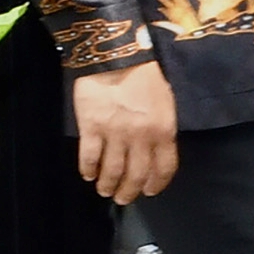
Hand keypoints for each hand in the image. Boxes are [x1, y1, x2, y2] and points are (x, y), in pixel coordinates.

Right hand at [70, 63, 180, 205]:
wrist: (116, 55)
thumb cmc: (145, 74)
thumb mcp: (166, 101)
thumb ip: (162, 127)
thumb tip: (157, 149)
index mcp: (164, 131)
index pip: (164, 167)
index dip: (156, 183)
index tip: (149, 191)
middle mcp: (141, 138)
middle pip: (136, 174)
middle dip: (129, 191)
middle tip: (123, 198)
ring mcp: (115, 134)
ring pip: (112, 171)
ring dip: (108, 184)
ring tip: (104, 190)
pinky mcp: (91, 128)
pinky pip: (89, 156)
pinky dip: (87, 169)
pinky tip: (87, 174)